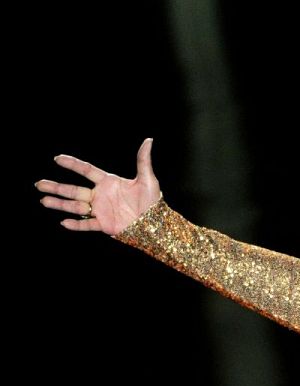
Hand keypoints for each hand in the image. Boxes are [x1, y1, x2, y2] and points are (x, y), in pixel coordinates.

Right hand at [35, 138, 160, 236]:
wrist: (156, 222)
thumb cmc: (152, 201)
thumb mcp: (148, 179)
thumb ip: (143, 160)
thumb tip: (149, 140)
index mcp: (109, 182)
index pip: (87, 170)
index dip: (73, 164)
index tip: (57, 158)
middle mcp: (101, 195)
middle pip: (74, 190)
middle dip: (56, 187)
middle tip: (39, 184)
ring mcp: (101, 210)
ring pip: (76, 206)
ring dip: (59, 204)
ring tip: (43, 200)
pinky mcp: (104, 225)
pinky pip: (87, 224)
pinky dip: (76, 224)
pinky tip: (63, 222)